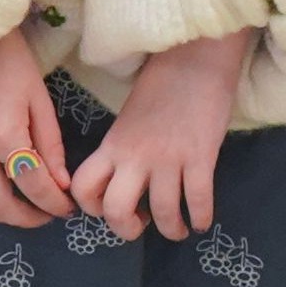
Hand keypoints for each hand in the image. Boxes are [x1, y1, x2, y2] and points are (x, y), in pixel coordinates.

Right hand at [0, 33, 66, 224]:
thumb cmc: (9, 63)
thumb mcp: (39, 100)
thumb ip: (50, 146)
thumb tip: (60, 185)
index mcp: (3, 134)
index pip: (33, 185)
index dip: (54, 203)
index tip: (66, 208)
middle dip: (26, 217)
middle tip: (44, 215)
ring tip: (17, 209)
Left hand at [67, 33, 240, 241]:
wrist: (196, 56)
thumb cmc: (163, 81)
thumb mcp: (129, 116)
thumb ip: (123, 146)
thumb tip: (127, 175)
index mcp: (113, 144)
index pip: (83, 188)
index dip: (91, 208)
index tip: (108, 207)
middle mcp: (135, 156)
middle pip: (115, 211)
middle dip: (126, 230)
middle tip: (142, 223)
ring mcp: (169, 158)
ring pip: (163, 214)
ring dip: (171, 230)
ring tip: (179, 228)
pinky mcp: (201, 157)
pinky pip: (199, 201)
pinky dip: (202, 219)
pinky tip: (202, 220)